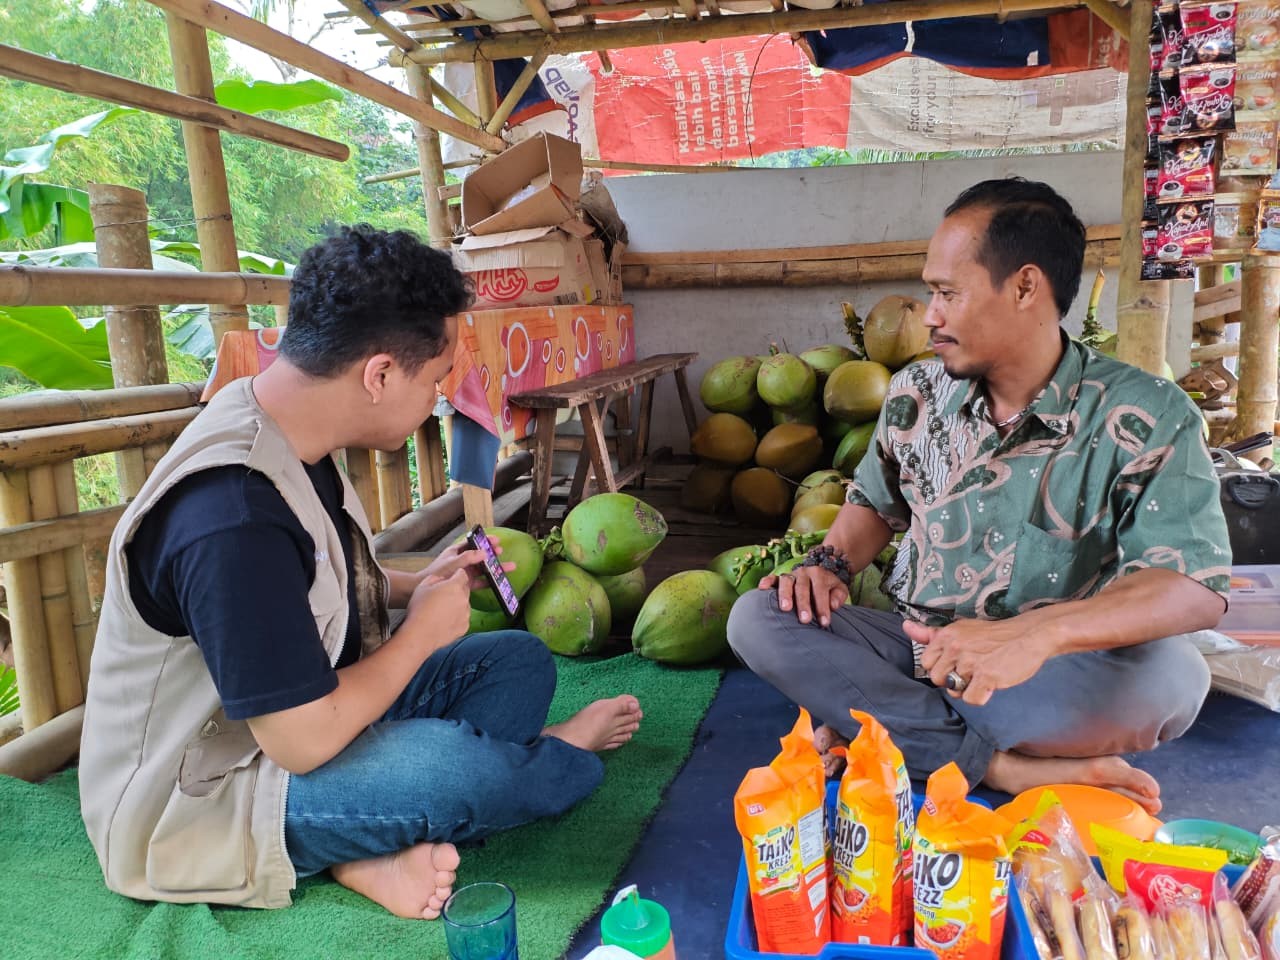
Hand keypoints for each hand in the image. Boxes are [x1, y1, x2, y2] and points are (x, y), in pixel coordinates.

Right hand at [406, 567, 471, 643]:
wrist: (420, 634)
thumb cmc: (419, 610)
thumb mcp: (422, 586)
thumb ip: (435, 578)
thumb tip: (442, 579)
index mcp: (454, 587)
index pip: (462, 575)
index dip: (457, 574)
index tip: (453, 577)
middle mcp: (464, 599)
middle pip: (465, 589)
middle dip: (456, 590)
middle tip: (443, 596)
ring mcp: (465, 614)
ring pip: (465, 604)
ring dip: (457, 604)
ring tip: (441, 611)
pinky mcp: (464, 627)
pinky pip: (463, 618)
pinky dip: (457, 618)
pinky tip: (444, 620)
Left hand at [423, 537, 514, 591]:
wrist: (421, 589)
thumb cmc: (435, 574)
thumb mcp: (451, 563)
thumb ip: (467, 558)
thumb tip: (483, 553)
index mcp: (457, 551)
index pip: (473, 543)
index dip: (485, 541)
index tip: (496, 540)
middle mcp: (462, 561)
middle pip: (480, 556)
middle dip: (492, 554)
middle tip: (502, 552)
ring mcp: (464, 573)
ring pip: (483, 569)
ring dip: (495, 569)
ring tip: (509, 568)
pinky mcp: (465, 584)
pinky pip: (480, 582)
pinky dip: (488, 582)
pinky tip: (497, 583)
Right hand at [758, 566, 847, 627]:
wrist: (819, 572)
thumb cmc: (829, 588)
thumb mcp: (840, 589)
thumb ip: (838, 596)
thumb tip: (833, 605)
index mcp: (819, 574)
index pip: (820, 590)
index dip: (822, 607)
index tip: (824, 623)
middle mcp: (804, 572)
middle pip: (802, 587)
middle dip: (803, 604)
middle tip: (804, 620)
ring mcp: (790, 575)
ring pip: (786, 582)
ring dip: (785, 595)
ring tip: (785, 608)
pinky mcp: (779, 578)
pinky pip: (772, 578)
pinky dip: (767, 582)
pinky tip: (762, 588)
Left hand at [904, 617, 1055, 705]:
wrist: (1028, 635)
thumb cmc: (994, 635)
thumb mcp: (960, 629)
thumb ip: (931, 633)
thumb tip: (905, 627)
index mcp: (947, 635)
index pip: (926, 662)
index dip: (941, 667)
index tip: (956, 663)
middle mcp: (955, 647)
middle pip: (937, 679)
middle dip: (952, 680)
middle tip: (971, 671)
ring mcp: (970, 662)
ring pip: (954, 691)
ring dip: (967, 689)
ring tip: (981, 676)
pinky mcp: (986, 676)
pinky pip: (971, 699)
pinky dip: (980, 698)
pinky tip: (989, 686)